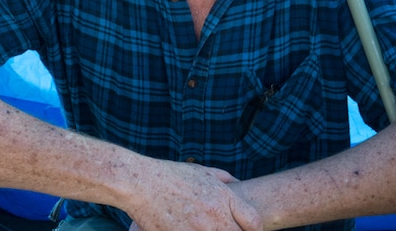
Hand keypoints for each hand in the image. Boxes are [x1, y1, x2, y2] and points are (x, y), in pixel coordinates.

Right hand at [123, 160, 261, 230]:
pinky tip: (191, 230)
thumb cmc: (170, 175)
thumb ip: (225, 179)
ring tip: (206, 228)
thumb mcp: (202, 170)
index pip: (254, 222)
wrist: (141, 183)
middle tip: (226, 229)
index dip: (255, 230)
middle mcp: (214, 216)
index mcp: (222, 198)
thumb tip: (240, 186)